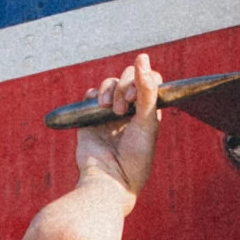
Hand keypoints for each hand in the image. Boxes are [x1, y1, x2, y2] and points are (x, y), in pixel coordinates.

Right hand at [73, 53, 162, 201]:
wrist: (110, 181)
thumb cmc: (135, 157)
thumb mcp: (148, 122)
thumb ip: (147, 90)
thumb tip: (143, 57)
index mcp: (148, 112)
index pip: (149, 80)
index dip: (143, 79)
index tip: (136, 96)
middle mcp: (129, 110)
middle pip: (128, 77)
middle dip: (125, 86)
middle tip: (123, 106)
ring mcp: (108, 114)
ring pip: (109, 83)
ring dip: (109, 90)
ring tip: (109, 110)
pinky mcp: (90, 119)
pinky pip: (90, 95)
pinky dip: (94, 95)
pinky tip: (98, 107)